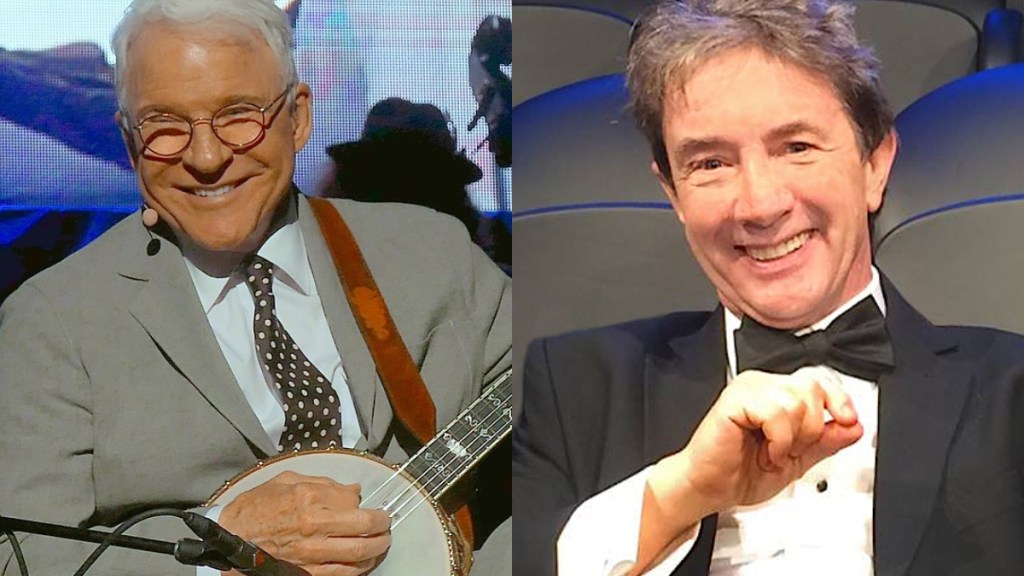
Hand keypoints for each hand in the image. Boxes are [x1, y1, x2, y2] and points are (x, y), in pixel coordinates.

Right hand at [218, 471, 391, 575]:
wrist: (230, 537)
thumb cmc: (255, 508)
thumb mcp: (287, 481)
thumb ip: (324, 484)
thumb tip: (352, 490)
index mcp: (310, 501)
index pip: (356, 506)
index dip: (370, 506)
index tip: (374, 507)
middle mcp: (314, 529)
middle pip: (364, 532)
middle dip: (382, 529)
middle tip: (386, 526)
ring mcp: (311, 555)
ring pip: (358, 557)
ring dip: (376, 551)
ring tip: (379, 544)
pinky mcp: (306, 573)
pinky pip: (341, 574)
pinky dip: (358, 569)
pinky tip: (363, 562)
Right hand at [641, 369, 862, 559]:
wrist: (709, 488)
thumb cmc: (741, 473)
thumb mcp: (798, 460)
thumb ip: (826, 441)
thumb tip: (854, 427)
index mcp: (777, 393)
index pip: (819, 379)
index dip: (838, 398)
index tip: (848, 420)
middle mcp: (763, 385)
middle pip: (812, 387)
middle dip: (811, 428)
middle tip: (791, 449)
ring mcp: (747, 389)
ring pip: (796, 401)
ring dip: (792, 439)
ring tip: (773, 452)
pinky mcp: (734, 400)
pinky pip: (775, 413)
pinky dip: (778, 439)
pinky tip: (765, 450)